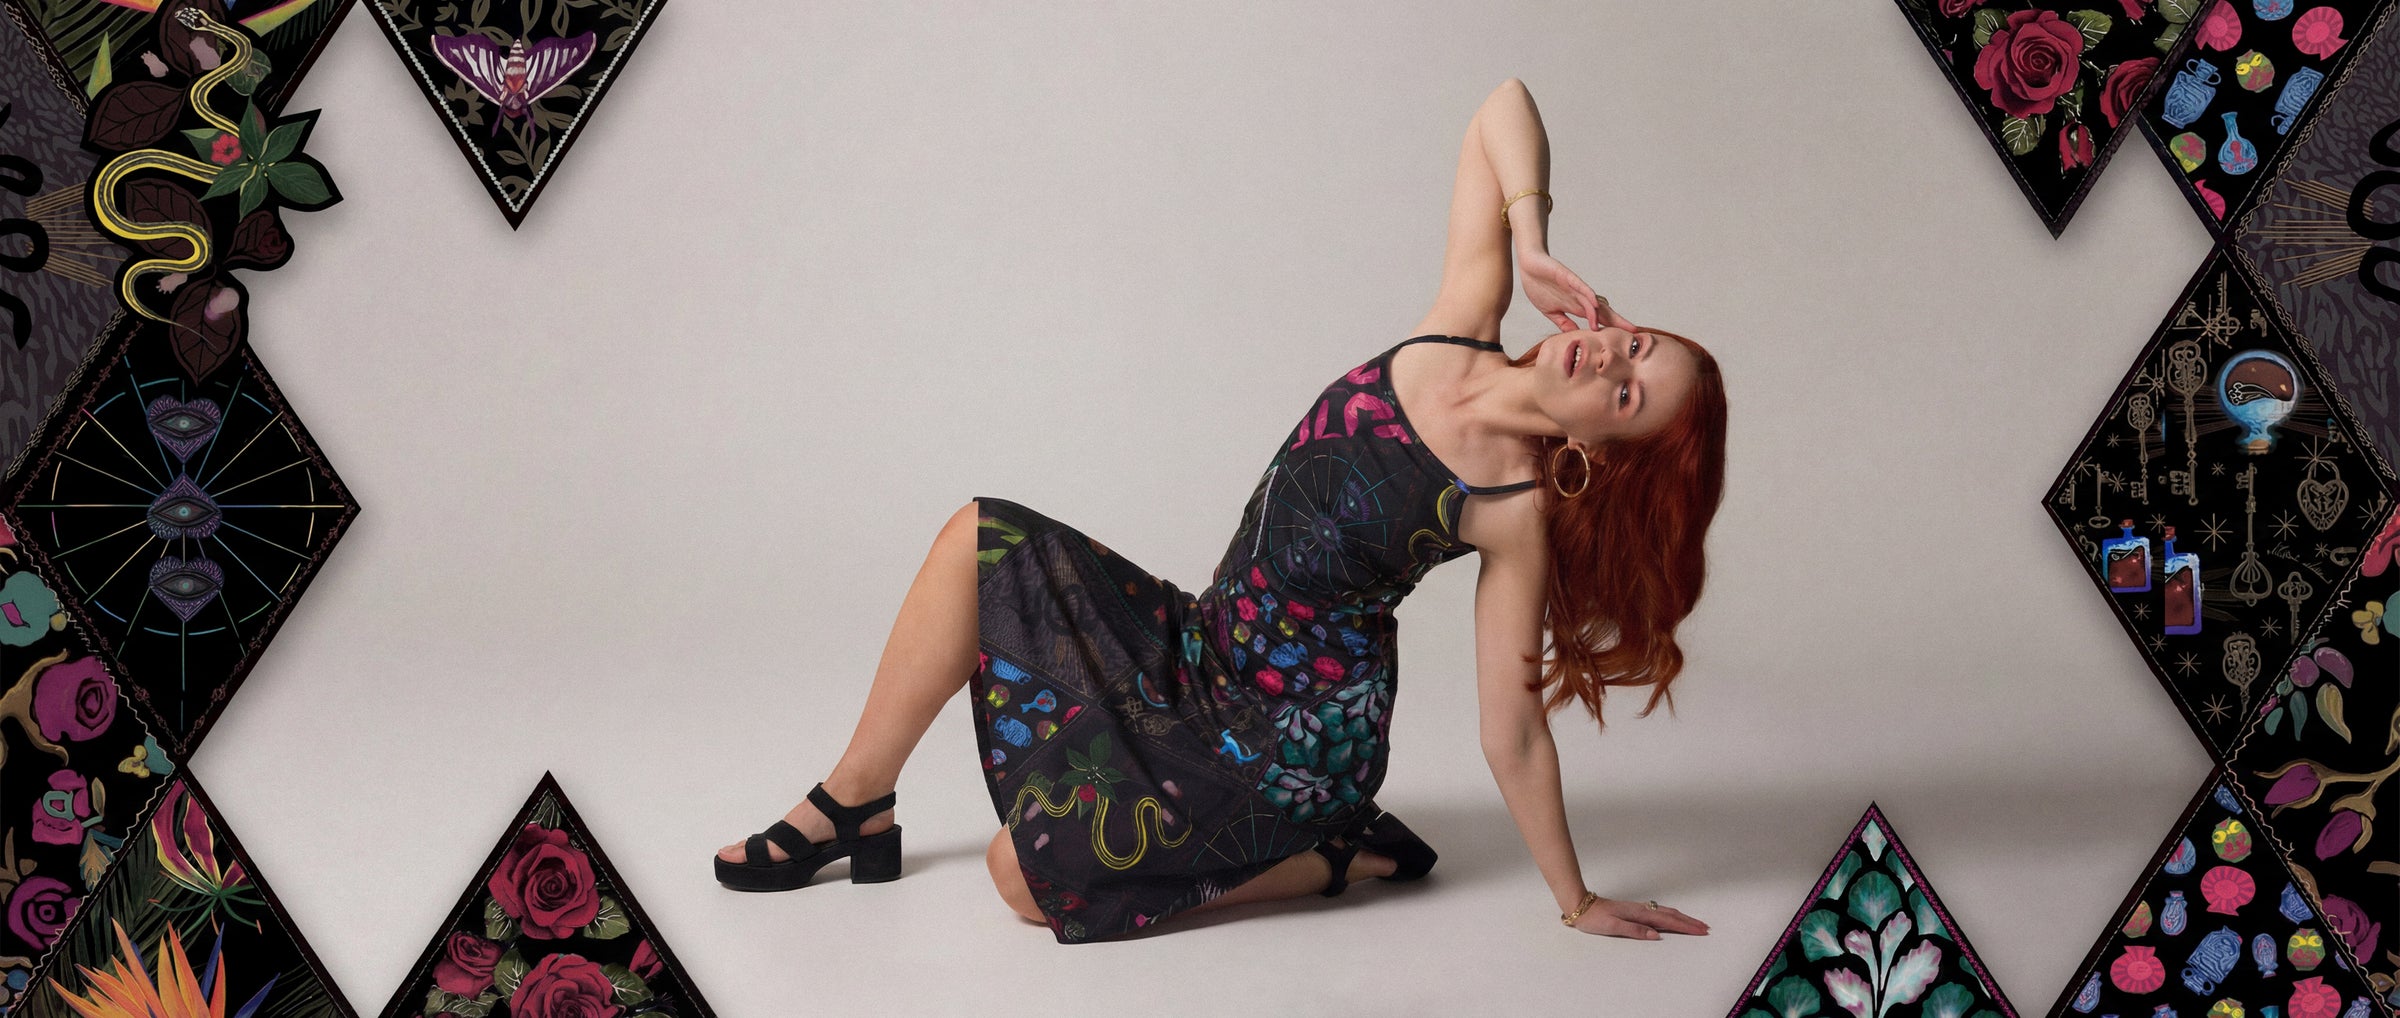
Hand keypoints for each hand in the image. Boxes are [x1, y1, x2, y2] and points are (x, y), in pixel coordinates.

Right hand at [1517, 249, 1635, 333]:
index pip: (1598, 319)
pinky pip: (1580, 286)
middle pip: (1603, 311)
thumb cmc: (1540, 286)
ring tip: (1614, 327)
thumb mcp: (1551, 312)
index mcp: (1576, 306)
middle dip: (1618, 321)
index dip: (1611, 327)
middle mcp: (1580, 297)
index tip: (1625, 338)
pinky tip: (1596, 303)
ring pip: (1594, 301)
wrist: (1529, 266)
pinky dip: (1588, 295)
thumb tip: (1575, 336)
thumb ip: (1563, 323)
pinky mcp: (1567, 277)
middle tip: (1634, 332)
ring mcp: (1574, 287)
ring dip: (1603, 314)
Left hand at [1569, 896, 1710, 939]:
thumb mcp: (1612, 927)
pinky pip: (1658, 913)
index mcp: (1639, 914)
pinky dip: (1670, 916)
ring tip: (1694, 923)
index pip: (1667, 921)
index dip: (1685, 927)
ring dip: (1681, 918)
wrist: (1580, 906)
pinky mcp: (1633, 911)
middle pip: (1671, 915)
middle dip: (1688, 922)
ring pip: (1665, 913)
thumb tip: (1656, 935)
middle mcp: (1641, 910)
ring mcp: (1638, 910)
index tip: (1700, 931)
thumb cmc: (1594, 918)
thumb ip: (1634, 931)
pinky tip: (1672, 918)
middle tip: (1705, 928)